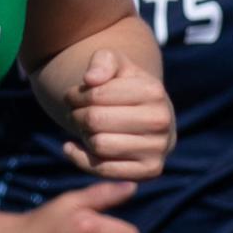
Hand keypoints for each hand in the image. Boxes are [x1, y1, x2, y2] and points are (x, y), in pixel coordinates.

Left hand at [61, 49, 174, 180]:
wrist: (150, 118)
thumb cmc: (127, 87)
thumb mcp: (116, 65)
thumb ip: (102, 61)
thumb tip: (90, 79)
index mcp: (153, 91)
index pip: (96, 95)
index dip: (76, 96)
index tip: (71, 97)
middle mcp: (161, 121)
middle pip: (95, 121)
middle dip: (77, 116)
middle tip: (74, 114)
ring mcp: (158, 149)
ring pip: (98, 145)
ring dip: (83, 137)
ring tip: (84, 129)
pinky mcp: (150, 171)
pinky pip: (103, 170)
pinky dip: (81, 159)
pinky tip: (72, 147)